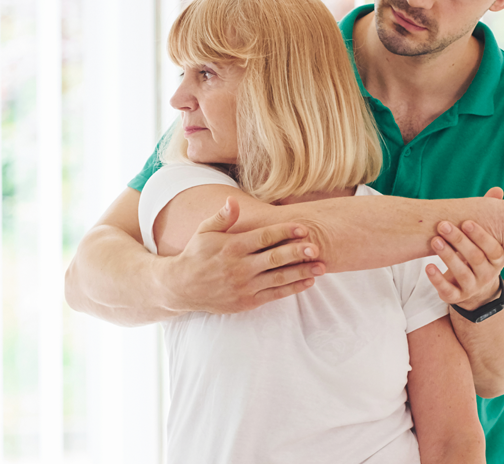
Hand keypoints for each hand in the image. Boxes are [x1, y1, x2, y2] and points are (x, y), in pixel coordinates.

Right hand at [157, 197, 326, 313]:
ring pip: (278, 278)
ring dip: (302, 272)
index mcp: (231, 246)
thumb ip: (222, 217)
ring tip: (322, 266)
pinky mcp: (247, 301)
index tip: (303, 228)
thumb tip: (233, 201)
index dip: (284, 232)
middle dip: (297, 252)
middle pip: (274, 258)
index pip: (263, 237)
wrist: (181, 287)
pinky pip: (274, 294)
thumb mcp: (204, 232)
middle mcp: (239, 267)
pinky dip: (292, 288)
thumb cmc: (195, 255)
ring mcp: (244, 286)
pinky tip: (308, 281)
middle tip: (317, 247)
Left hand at [425, 215, 503, 311]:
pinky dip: (437, 279)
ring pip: (462, 274)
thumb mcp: (485, 239)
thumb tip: (497, 190)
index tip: (466, 222)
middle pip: (475, 259)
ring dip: (447, 256)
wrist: (474, 288)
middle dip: (459, 241)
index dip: (480, 236)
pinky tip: (428, 267)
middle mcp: (488, 275)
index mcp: (497, 259)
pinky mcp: (457, 297)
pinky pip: (448, 291)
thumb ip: (488, 216)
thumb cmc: (477, 254)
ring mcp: (473, 287)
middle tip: (443, 225)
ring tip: (434, 240)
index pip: (493, 249)